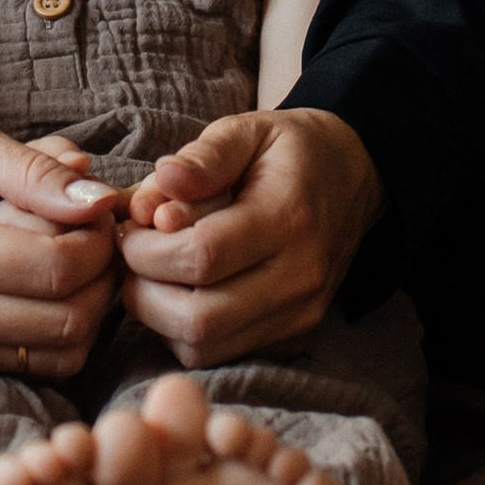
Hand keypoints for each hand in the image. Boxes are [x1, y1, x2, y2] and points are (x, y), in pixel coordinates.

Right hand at [0, 124, 121, 374]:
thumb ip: (37, 170)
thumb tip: (102, 202)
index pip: (56, 268)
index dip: (98, 240)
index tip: (95, 210)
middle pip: (69, 320)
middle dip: (103, 275)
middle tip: (95, 236)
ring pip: (64, 353)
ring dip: (91, 308)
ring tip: (77, 261)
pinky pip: (40, 366)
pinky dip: (66, 332)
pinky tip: (55, 289)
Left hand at [116, 109, 384, 367]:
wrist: (353, 180)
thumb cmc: (289, 152)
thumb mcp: (248, 130)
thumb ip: (203, 156)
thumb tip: (162, 183)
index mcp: (289, 218)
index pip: (202, 256)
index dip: (147, 248)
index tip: (131, 225)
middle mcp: (300, 278)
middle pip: (199, 318)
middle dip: (144, 290)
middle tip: (133, 254)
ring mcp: (299, 316)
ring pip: (204, 347)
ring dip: (157, 316)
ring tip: (152, 270)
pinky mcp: (292, 339)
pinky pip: (218, 355)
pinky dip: (181, 331)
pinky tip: (179, 290)